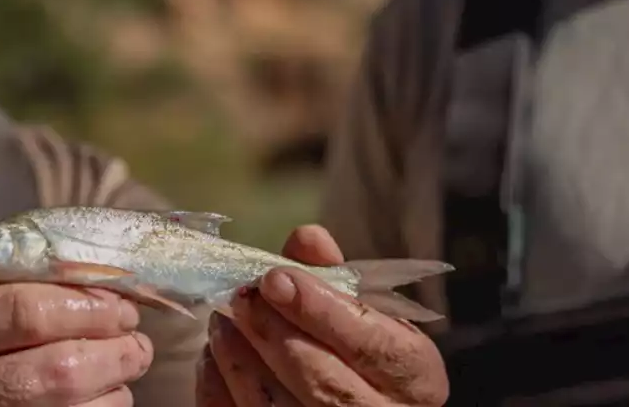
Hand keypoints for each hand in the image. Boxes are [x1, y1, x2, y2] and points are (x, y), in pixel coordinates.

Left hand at [199, 226, 448, 405]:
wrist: (359, 401)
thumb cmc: (366, 351)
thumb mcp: (369, 313)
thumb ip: (337, 276)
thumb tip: (307, 238)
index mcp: (414, 378)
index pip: (374, 347)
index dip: (321, 311)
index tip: (276, 278)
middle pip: (324, 383)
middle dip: (273, 331)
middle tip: (242, 295)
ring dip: (240, 357)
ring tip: (224, 318)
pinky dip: (220, 387)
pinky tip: (215, 356)